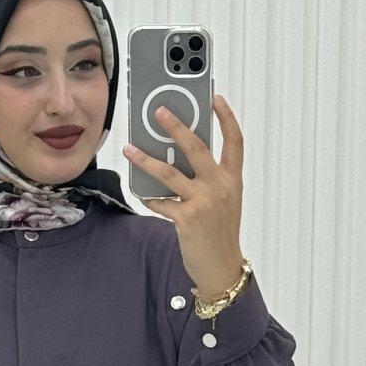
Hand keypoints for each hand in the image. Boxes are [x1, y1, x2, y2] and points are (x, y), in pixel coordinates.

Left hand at [123, 93, 244, 300]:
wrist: (222, 268)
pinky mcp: (186, 219)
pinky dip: (149, 198)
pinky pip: (161, 202)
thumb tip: (181, 158)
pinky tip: (141, 193)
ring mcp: (203, 202)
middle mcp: (220, 187)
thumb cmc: (220, 233)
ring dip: (146, 159)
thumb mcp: (224, 201)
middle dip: (176, 126)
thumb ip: (209, 179)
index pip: (235, 141)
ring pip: (169, 172)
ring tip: (130, 149)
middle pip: (197, 147)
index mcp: (232, 179)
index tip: (215, 98)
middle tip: (159, 111)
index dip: (226, 118)